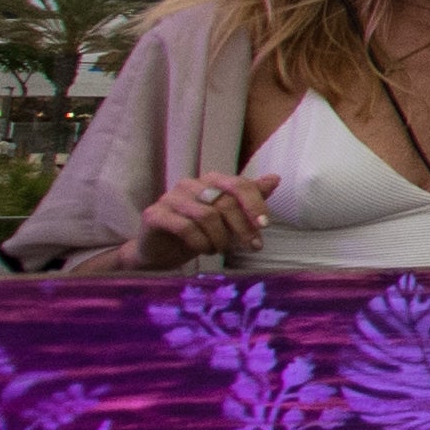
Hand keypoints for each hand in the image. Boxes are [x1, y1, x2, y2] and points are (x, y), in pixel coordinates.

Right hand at [132, 172, 277, 266]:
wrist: (160, 251)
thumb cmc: (199, 231)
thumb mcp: (228, 217)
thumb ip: (250, 198)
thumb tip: (275, 178)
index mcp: (211, 181)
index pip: (239, 185)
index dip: (255, 205)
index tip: (265, 226)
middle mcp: (190, 184)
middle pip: (225, 202)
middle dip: (243, 228)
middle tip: (252, 247)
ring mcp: (170, 198)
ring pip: (207, 216)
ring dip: (220, 238)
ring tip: (220, 250)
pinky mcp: (155, 214)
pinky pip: (186, 228)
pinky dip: (201, 243)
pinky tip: (204, 250)